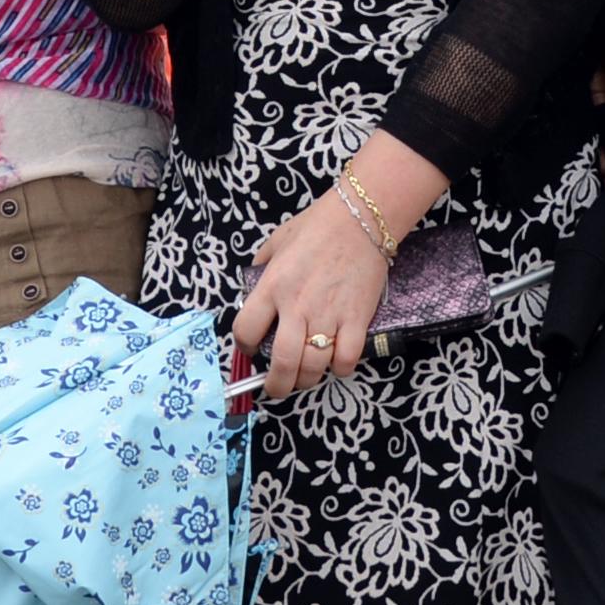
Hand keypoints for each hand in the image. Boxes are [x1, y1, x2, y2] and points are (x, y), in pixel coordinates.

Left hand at [234, 185, 391, 399]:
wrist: (361, 217)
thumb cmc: (317, 225)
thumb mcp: (277, 241)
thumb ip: (262, 267)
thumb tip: (254, 288)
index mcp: (272, 286)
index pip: (245, 331)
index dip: (244, 347)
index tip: (250, 349)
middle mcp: (297, 305)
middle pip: (281, 363)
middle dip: (276, 385)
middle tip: (277, 387)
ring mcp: (329, 314)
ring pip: (313, 367)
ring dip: (307, 380)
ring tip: (305, 376)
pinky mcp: (357, 318)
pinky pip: (347, 359)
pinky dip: (341, 368)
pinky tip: (336, 362)